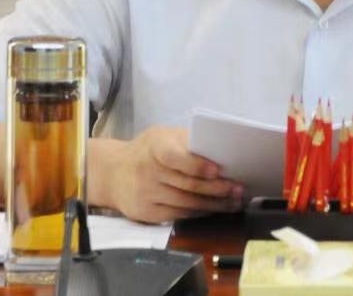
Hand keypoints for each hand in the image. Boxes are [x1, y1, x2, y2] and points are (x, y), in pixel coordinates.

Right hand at [104, 126, 242, 222]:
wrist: (114, 173)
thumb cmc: (148, 151)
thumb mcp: (163, 136)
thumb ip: (187, 142)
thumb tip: (220, 150)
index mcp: (155, 147)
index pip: (177, 158)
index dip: (198, 165)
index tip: (218, 170)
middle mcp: (148, 172)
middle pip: (188, 184)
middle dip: (217, 188)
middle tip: (238, 189)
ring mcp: (147, 195)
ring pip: (187, 203)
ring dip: (214, 204)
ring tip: (233, 201)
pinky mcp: (147, 213)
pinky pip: (179, 215)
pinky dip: (200, 213)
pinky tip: (213, 209)